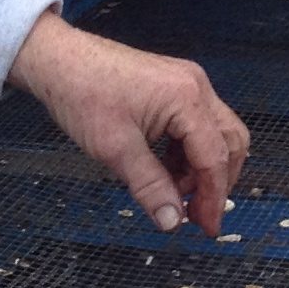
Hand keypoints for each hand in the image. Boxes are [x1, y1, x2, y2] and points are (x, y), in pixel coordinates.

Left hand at [7, 13, 250, 237]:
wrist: (58, 59)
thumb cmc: (83, 95)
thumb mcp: (115, 149)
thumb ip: (149, 187)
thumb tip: (172, 222)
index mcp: (187, 98)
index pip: (215, 156)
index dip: (214, 197)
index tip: (207, 228)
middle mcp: (196, 86)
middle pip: (230, 141)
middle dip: (217, 181)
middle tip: (197, 215)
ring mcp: (187, 83)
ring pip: (215, 133)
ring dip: (201, 168)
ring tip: (173, 193)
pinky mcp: (173, 86)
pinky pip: (195, 124)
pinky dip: (187, 152)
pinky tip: (164, 170)